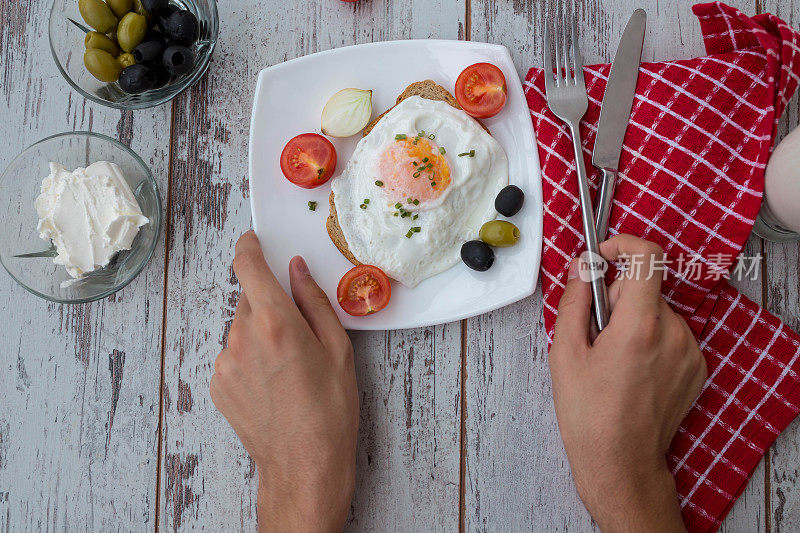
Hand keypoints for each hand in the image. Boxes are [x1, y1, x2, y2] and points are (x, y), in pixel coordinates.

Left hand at [210, 231, 357, 531]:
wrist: (303, 464)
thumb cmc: (329, 411)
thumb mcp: (337, 349)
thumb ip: (313, 301)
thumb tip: (298, 271)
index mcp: (275, 322)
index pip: (248, 266)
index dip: (249, 247)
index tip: (253, 241)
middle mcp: (242, 337)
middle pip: (250, 299)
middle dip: (270, 304)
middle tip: (298, 332)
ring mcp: (225, 363)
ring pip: (242, 328)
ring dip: (261, 333)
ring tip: (288, 367)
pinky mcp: (218, 384)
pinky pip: (233, 354)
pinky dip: (250, 357)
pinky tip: (273, 382)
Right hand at [549, 234, 705, 531]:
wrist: (621, 461)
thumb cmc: (588, 412)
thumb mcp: (565, 351)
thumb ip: (574, 300)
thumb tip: (582, 266)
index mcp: (639, 326)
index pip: (647, 256)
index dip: (623, 244)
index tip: (604, 254)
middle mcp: (674, 333)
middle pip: (645, 288)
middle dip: (617, 299)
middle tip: (595, 333)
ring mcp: (690, 351)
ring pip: (657, 311)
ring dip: (634, 320)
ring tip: (613, 359)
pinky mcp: (697, 367)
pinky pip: (670, 333)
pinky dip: (651, 339)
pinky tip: (632, 370)